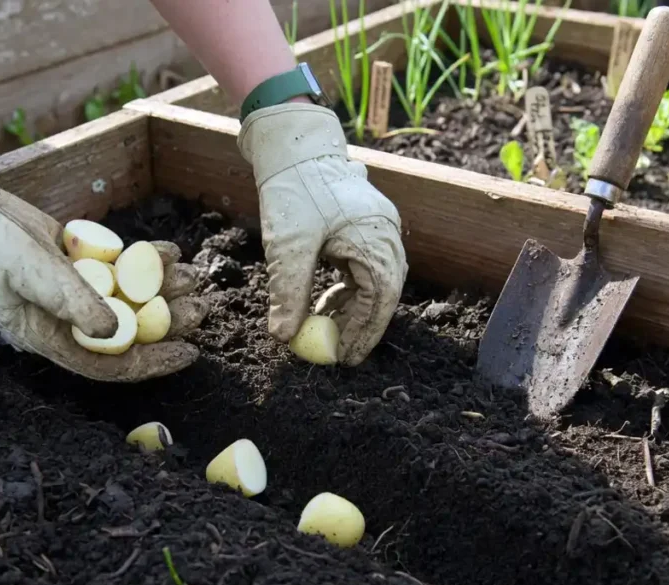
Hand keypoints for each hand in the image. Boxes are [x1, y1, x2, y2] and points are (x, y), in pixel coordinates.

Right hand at [0, 143, 207, 380]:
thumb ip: (72, 301)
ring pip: (130, 299)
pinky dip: (146, 261)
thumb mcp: (30, 273)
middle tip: (201, 307)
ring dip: (163, 289)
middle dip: (168, 322)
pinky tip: (171, 250)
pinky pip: (120, 270)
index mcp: (50, 339)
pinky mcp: (78, 266)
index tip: (190, 353)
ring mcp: (74, 293)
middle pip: (128, 333)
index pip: (110, 366)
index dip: (153, 363)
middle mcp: (66, 322)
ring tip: (192, 275)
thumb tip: (116, 333)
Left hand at [237, 103, 406, 365]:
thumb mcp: (288, 244)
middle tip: (339, 352)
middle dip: (360, 325)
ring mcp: (377, 228)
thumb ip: (289, 292)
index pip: (381, 299)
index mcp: (376, 238)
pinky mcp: (363, 225)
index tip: (346, 357)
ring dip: (350, 307)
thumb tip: (283, 337)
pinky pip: (362, 266)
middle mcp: (385, 234)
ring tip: (325, 328)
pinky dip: (345, 288)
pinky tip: (323, 301)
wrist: (293, 143)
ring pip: (372, 281)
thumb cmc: (294, 188)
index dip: (365, 332)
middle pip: (382, 293)